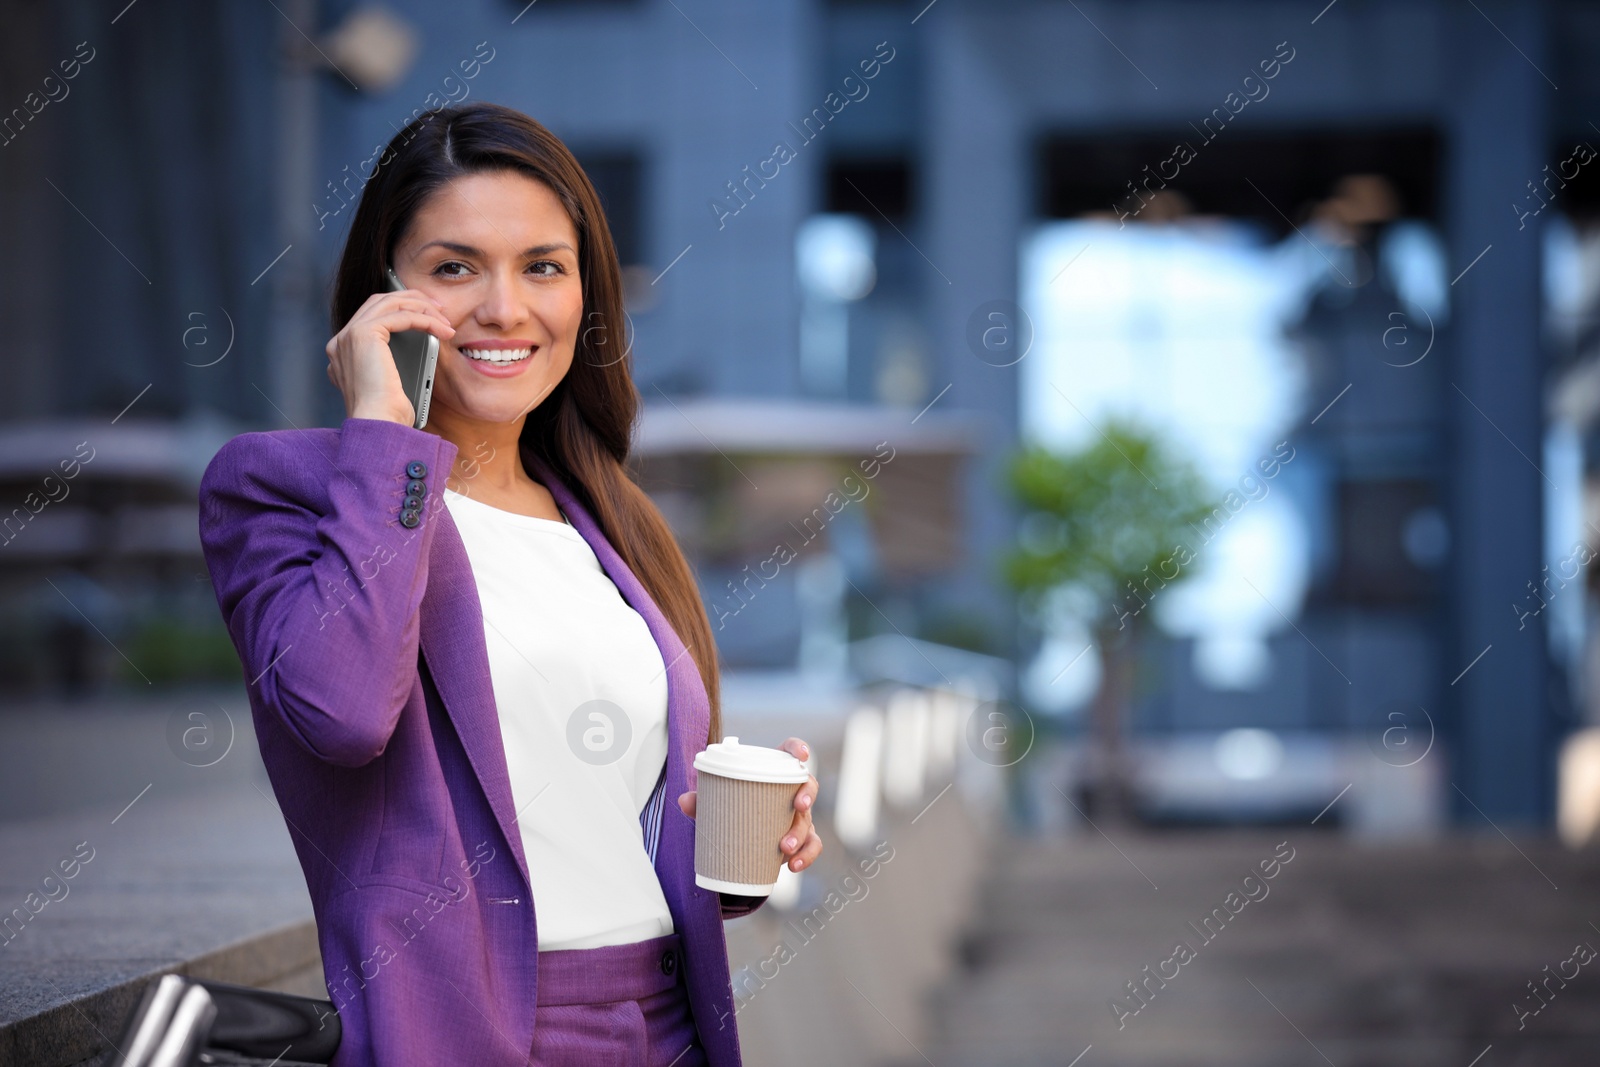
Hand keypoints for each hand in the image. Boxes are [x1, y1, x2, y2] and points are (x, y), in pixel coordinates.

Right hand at [325, 284, 454, 424]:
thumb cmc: (388, 415)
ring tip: (445, 319)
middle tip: (439, 310)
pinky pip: (400, 315)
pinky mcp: (363, 335)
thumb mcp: (389, 384)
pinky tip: (442, 329)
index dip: (401, 310)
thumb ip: (393, 363)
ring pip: (390, 303)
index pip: (372, 316)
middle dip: (412, 300)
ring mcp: (349, 336)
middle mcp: (340, 341)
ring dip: (422, 307)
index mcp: (343, 352)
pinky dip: (425, 319)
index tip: (427, 315)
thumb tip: (420, 347)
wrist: (378, 425)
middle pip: (379, 302)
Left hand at [677, 736, 822, 872]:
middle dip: (807, 796)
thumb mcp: (718, 800)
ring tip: (785, 848)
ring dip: (801, 834)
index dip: (799, 749)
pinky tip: (793, 865)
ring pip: (809, 821)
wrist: (739, 832)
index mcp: (774, 772)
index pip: (790, 752)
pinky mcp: (800, 839)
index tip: (801, 756)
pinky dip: (806, 856)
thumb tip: (683, 800)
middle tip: (798, 807)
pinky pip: (812, 846)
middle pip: (808, 786)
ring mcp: (800, 816)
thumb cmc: (732, 805)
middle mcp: (792, 791)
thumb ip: (702, 799)